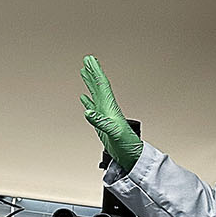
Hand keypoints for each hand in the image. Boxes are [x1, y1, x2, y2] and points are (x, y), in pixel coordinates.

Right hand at [80, 55, 142, 173]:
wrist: (131, 156)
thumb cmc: (127, 145)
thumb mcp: (114, 132)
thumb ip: (100, 121)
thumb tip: (87, 111)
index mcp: (110, 108)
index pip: (101, 85)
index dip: (96, 72)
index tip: (90, 60)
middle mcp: (107, 108)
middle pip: (98, 86)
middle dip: (92, 72)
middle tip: (87, 60)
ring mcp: (104, 115)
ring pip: (95, 94)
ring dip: (89, 83)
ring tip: (84, 73)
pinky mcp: (101, 124)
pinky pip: (93, 108)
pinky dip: (87, 101)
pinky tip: (84, 98)